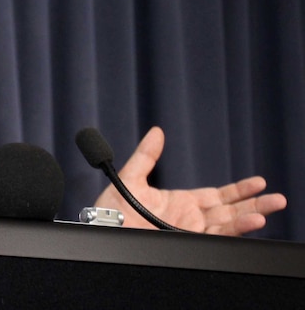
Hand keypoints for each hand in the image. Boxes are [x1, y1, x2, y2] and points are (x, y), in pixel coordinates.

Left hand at [94, 126, 286, 234]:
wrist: (97, 233)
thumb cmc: (109, 211)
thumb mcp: (128, 178)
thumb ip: (146, 156)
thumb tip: (157, 132)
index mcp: (181, 203)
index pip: (217, 197)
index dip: (239, 190)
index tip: (259, 182)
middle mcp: (188, 219)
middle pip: (229, 212)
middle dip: (253, 205)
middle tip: (277, 198)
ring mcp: (187, 233)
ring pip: (225, 226)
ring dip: (247, 218)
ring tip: (267, 211)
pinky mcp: (182, 243)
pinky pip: (213, 238)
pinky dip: (232, 231)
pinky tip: (247, 223)